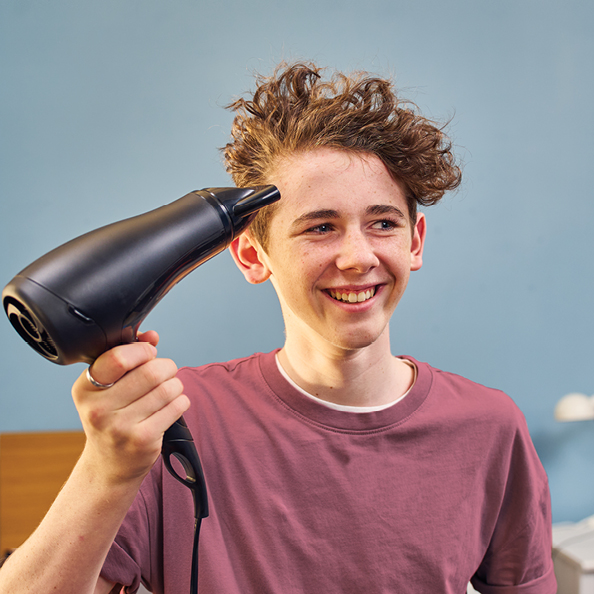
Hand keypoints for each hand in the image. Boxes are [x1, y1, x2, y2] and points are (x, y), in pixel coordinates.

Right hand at [72, 331, 189, 485]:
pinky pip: (176, 407)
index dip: (143, 350)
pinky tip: (171, 406)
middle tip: (165, 373)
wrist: (109, 464)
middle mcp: (99, 409)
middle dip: (166, 367)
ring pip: (168, 388)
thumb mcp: (107, 387)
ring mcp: (120, 427)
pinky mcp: (143, 440)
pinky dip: (181, 401)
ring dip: (176, 385)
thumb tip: (151, 335)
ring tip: (168, 390)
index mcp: (85, 388)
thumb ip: (127, 356)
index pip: (119, 357)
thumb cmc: (112, 416)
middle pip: (151, 371)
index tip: (148, 354)